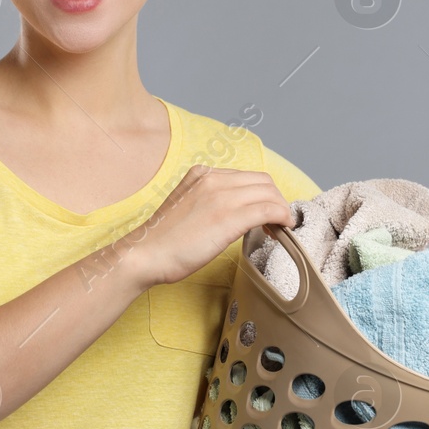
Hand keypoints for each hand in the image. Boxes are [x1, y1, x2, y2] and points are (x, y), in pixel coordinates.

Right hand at [125, 164, 294, 288]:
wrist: (146, 254)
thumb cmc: (164, 241)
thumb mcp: (187, 206)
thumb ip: (209, 200)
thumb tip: (235, 213)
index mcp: (202, 173)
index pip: (247, 177)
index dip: (263, 194)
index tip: (265, 214)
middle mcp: (213, 178)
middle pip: (263, 182)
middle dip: (276, 200)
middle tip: (276, 223)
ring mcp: (222, 195)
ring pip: (270, 194)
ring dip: (281, 210)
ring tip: (279, 230)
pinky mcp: (229, 216)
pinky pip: (269, 209)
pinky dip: (282, 218)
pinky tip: (282, 231)